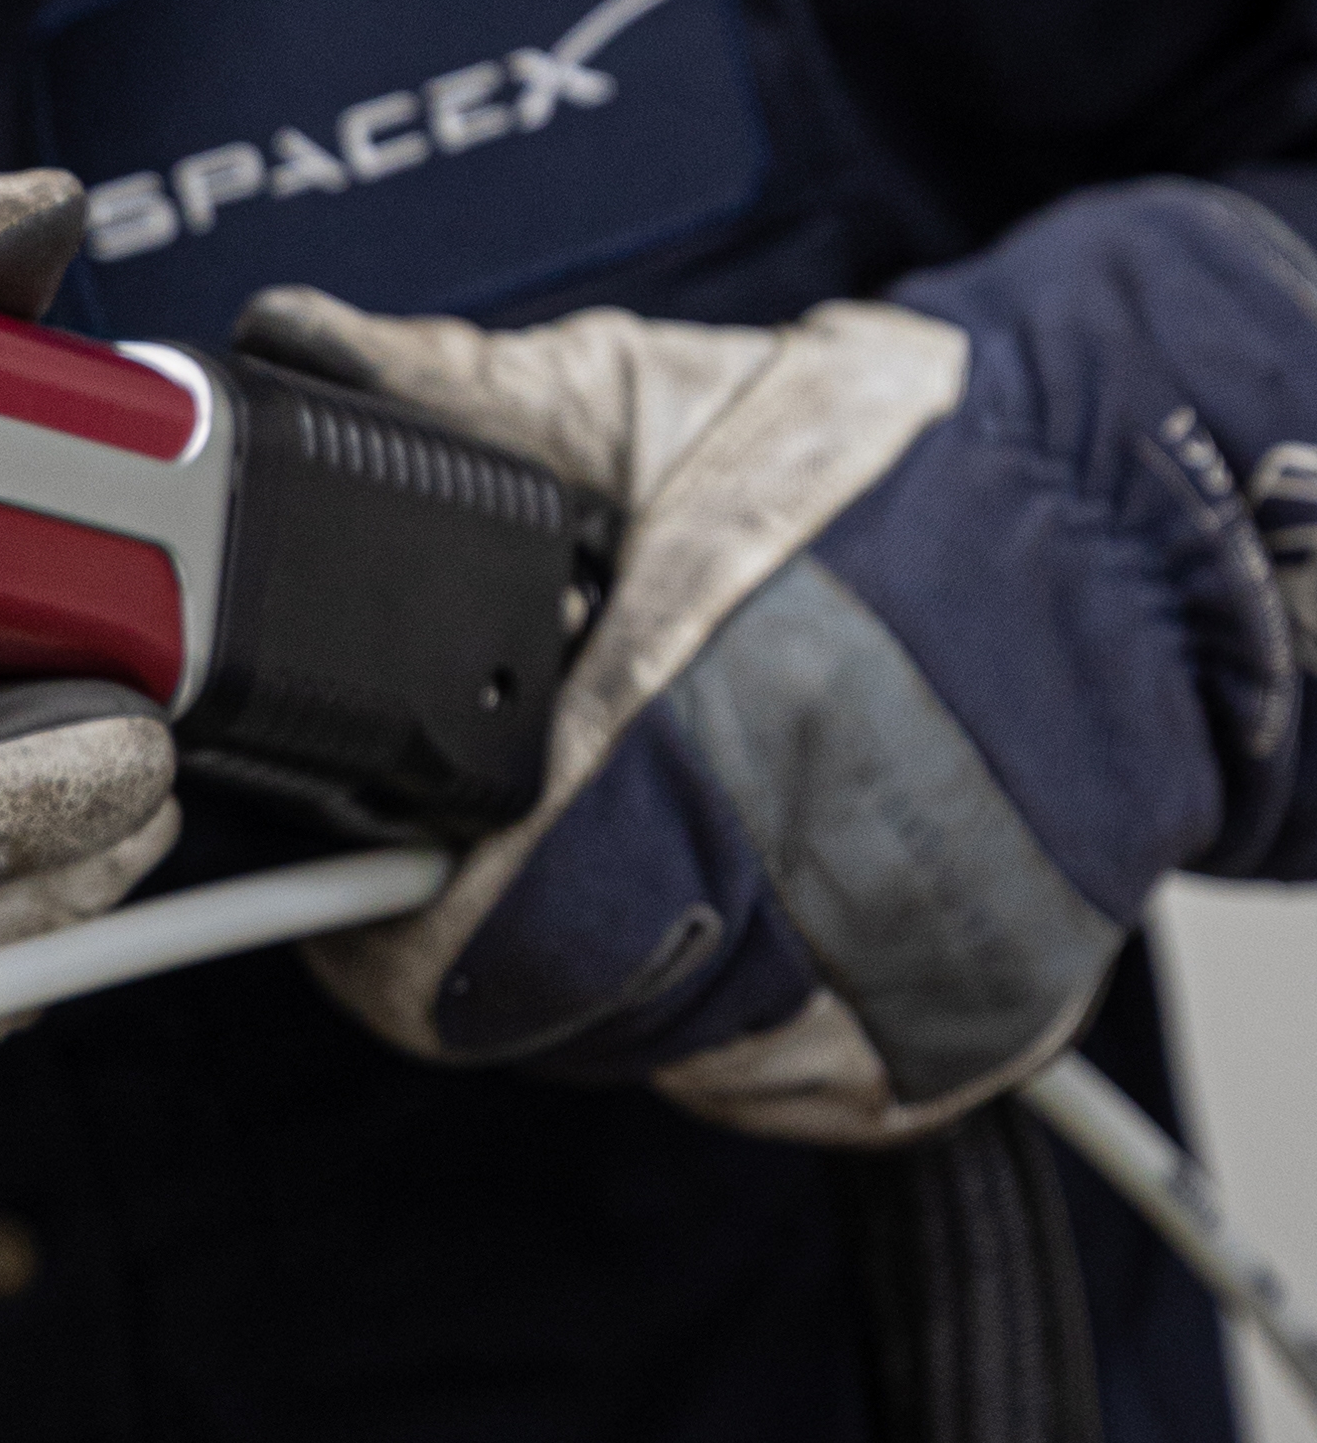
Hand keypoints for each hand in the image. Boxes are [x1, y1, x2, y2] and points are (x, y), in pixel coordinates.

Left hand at [244, 179, 1316, 1140]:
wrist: (1137, 537)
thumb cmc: (904, 461)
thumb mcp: (660, 395)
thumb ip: (472, 395)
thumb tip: (305, 347)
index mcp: (692, 688)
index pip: (475, 912)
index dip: (376, 924)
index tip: (345, 892)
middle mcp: (795, 841)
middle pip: (548, 1000)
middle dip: (464, 956)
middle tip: (445, 884)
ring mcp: (887, 956)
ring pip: (654, 1056)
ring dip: (588, 991)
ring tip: (592, 872)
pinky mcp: (952, 1029)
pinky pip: (772, 1095)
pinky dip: (716, 1036)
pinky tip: (712, 921)